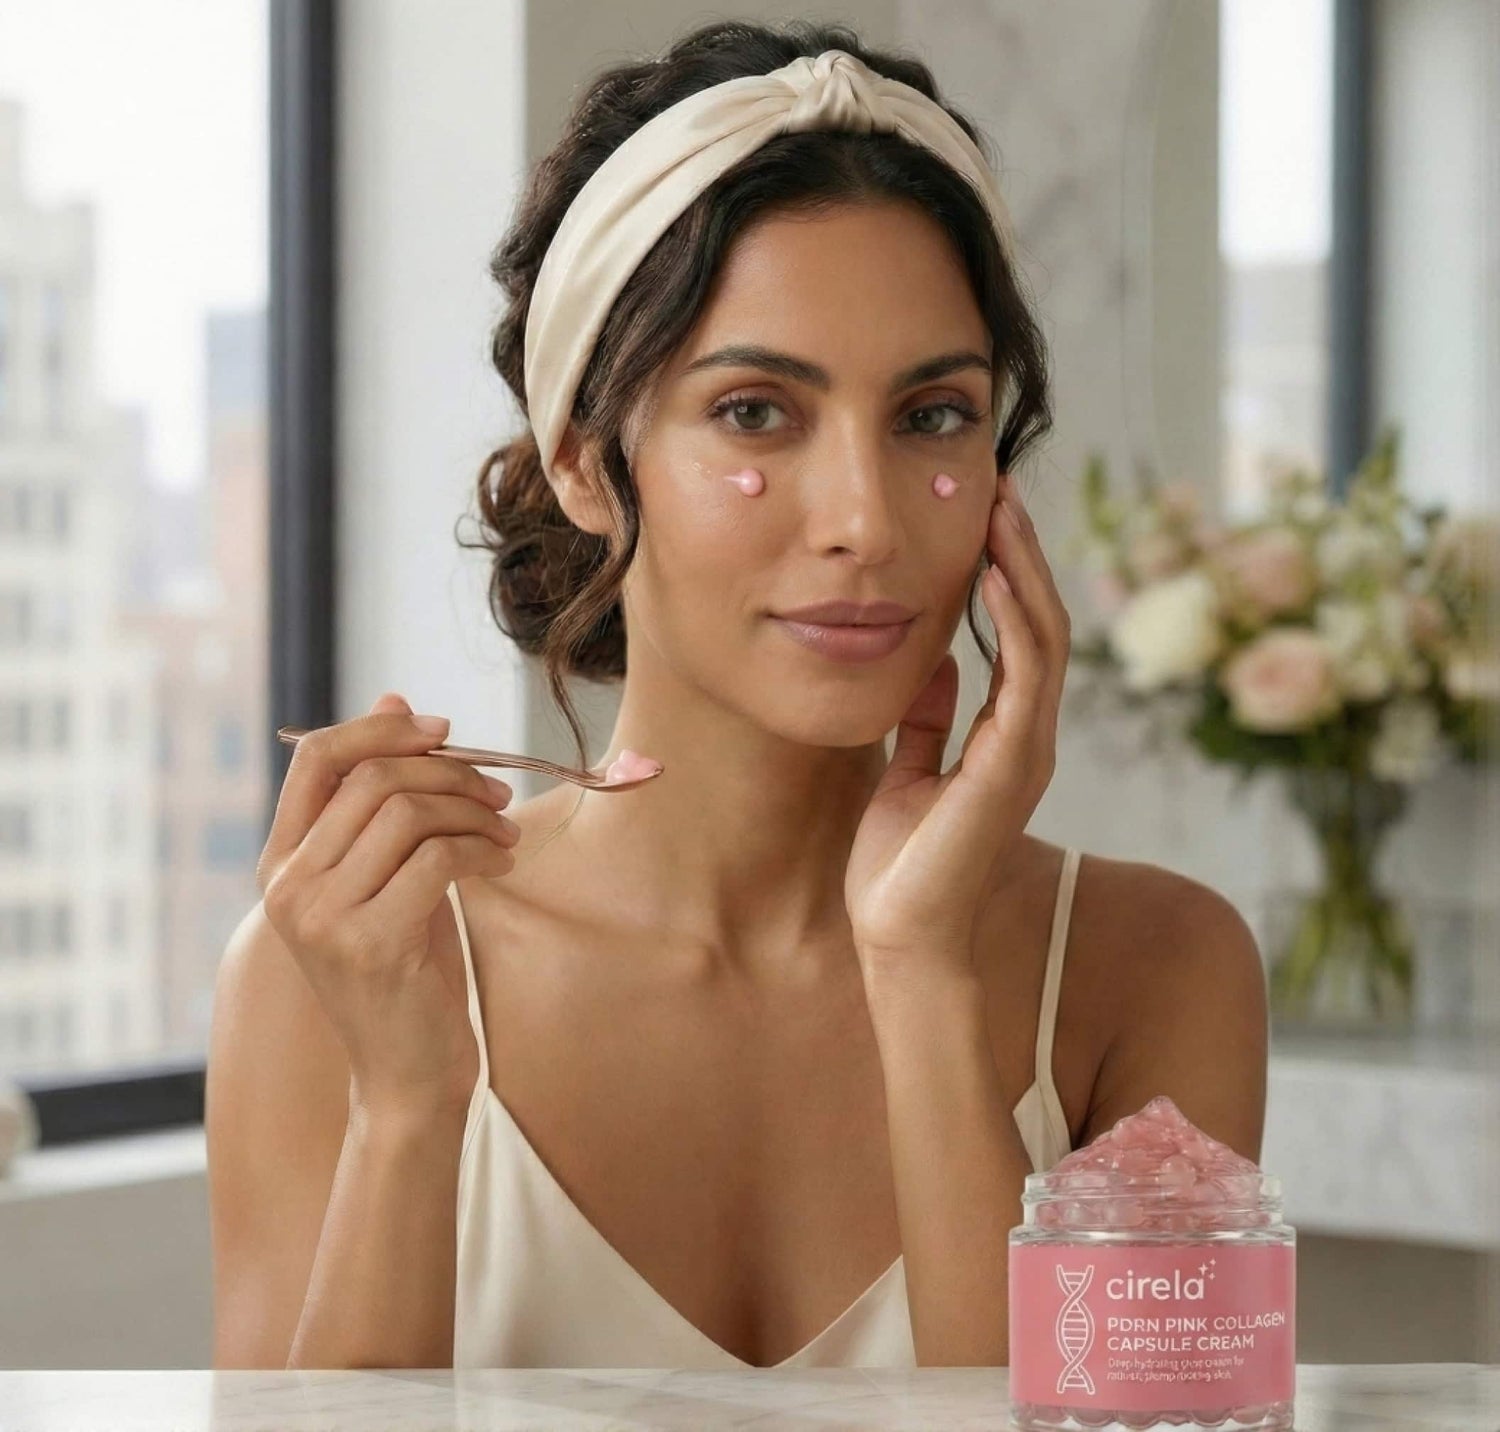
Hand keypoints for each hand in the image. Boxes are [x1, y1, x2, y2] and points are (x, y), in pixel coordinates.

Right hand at [258, 692, 520, 1118]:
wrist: (406, 1075)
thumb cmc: (405, 968)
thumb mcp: (389, 872)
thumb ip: (383, 797)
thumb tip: (397, 698)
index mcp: (281, 863)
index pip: (315, 757)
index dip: (381, 727)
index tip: (444, 731)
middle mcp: (287, 887)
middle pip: (374, 777)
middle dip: (450, 773)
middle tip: (498, 793)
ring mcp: (322, 917)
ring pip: (409, 812)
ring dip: (474, 812)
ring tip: (506, 833)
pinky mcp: (370, 944)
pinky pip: (438, 858)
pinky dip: (483, 849)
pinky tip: (502, 862)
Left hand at [844, 470, 1070, 982]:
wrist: (900, 937)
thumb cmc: (899, 864)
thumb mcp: (907, 770)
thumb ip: (928, 720)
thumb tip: (932, 664)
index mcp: (1002, 736)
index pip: (1018, 637)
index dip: (1005, 575)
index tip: (982, 518)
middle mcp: (1026, 737)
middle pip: (1040, 624)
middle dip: (1021, 554)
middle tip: (1000, 490)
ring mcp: (1026, 751)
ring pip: (1044, 640)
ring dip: (1025, 571)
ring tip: (1002, 512)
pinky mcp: (1012, 769)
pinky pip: (1026, 681)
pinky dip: (1016, 625)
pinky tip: (994, 579)